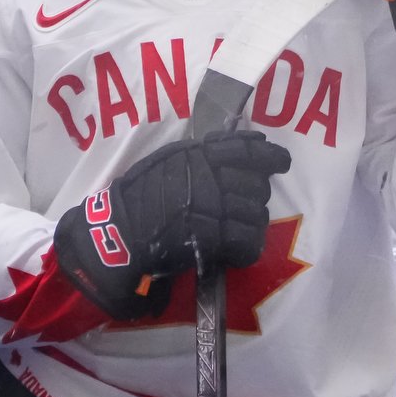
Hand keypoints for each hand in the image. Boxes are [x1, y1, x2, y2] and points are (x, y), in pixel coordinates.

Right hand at [53, 131, 291, 317]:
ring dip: (250, 226)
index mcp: (198, 154)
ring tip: (234, 233)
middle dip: (254, 199)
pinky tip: (234, 252)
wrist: (115, 235)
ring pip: (257, 215)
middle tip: (239, 209)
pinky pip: (248, 242)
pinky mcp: (210, 237)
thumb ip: (201, 153)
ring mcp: (211, 206)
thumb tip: (245, 144)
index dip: (270, 157)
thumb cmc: (137, 199)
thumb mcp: (167, 160)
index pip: (247, 149)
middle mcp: (208, 176)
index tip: (280, 162)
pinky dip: (245, 250)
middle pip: (257, 186)